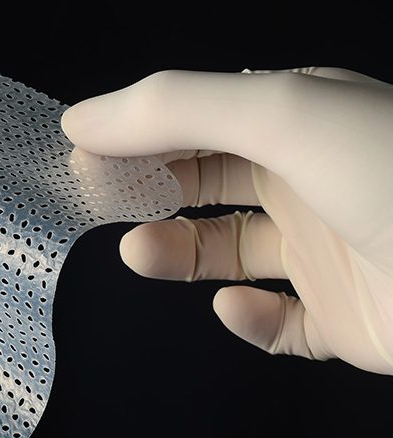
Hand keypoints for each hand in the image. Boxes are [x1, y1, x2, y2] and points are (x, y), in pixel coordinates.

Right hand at [62, 67, 392, 374]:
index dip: (141, 134)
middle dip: (151, 191)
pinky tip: (236, 305)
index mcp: (301, 124)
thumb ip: (173, 110)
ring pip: (231, 255)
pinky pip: (279, 324)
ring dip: (180, 253)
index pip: (202, 122)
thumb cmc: (387, 175)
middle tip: (99, 204)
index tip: (84, 154)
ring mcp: (327, 256)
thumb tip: (78, 121)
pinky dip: (249, 318)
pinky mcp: (342, 322)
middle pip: (208, 185)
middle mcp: (312, 184)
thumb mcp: (278, 114)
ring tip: (139, 253)